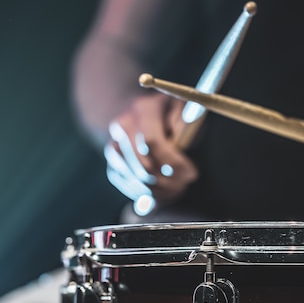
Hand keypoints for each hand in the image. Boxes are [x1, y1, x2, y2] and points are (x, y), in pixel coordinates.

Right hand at [105, 93, 197, 214]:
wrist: (146, 116)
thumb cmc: (173, 116)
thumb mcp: (186, 112)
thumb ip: (186, 123)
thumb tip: (180, 145)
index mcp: (143, 109)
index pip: (151, 141)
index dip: (172, 161)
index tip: (191, 173)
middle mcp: (123, 125)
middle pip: (143, 164)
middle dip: (168, 179)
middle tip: (186, 182)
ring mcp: (114, 145)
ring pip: (135, 178)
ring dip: (160, 189)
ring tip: (178, 187)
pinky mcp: (112, 163)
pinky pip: (128, 184)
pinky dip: (147, 193)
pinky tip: (164, 191)